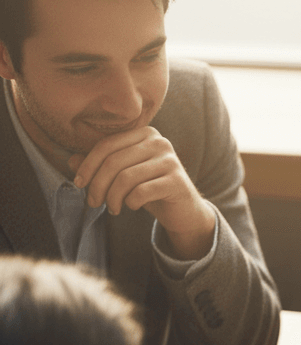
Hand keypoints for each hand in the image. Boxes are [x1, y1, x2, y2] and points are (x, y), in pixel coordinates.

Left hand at [68, 126, 216, 259]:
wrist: (183, 210)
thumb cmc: (151, 190)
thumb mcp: (123, 176)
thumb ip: (100, 166)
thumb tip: (71, 160)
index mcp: (144, 134)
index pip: (106, 145)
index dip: (88, 165)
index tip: (78, 183)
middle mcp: (159, 142)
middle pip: (114, 162)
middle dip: (98, 185)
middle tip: (93, 202)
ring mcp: (171, 161)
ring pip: (126, 178)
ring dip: (113, 197)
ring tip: (112, 209)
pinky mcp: (177, 181)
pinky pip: (142, 192)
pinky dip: (131, 202)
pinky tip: (133, 207)